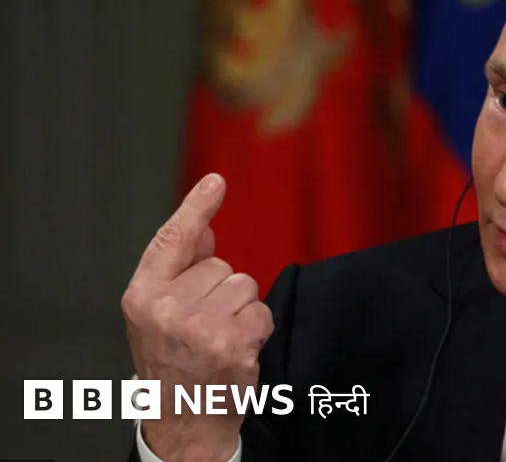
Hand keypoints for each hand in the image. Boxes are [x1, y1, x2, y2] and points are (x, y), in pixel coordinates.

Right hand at [121, 174, 272, 460]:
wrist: (182, 424)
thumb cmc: (171, 368)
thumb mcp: (158, 317)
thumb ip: (180, 271)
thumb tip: (206, 231)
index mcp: (143, 297)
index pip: (173, 241)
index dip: (197, 208)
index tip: (216, 182)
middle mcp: (167, 309)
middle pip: (222, 267)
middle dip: (222, 294)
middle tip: (204, 329)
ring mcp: (200, 326)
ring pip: (246, 287)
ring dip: (241, 313)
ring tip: (219, 341)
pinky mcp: (232, 343)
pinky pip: (261, 313)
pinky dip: (256, 332)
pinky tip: (236, 353)